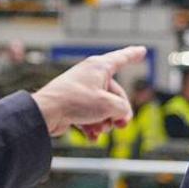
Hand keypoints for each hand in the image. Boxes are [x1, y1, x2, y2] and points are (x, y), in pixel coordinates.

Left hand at [31, 46, 145, 138]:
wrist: (46, 113)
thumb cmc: (75, 102)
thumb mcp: (108, 105)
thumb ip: (122, 108)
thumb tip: (120, 114)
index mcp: (99, 67)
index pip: (121, 58)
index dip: (133, 55)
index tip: (142, 50)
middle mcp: (90, 76)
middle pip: (115, 95)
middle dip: (118, 113)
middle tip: (121, 125)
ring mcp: (81, 91)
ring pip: (102, 108)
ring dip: (104, 122)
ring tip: (100, 129)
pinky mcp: (72, 105)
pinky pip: (89, 116)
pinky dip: (92, 127)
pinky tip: (91, 137)